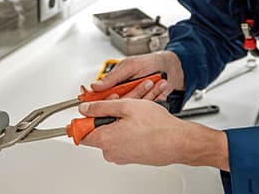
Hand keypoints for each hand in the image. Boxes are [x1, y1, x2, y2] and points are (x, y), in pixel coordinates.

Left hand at [78, 98, 227, 169]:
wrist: (177, 141)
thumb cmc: (157, 126)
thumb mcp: (126, 106)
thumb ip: (101, 107)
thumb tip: (84, 109)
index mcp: (105, 140)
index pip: (81, 132)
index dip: (84, 118)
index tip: (87, 111)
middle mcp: (110, 152)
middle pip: (99, 129)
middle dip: (108, 113)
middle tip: (122, 102)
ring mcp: (121, 156)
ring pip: (113, 132)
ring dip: (121, 119)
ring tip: (137, 108)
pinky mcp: (131, 156)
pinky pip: (124, 139)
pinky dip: (129, 128)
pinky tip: (141, 119)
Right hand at [90, 51, 184, 100]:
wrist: (172, 67)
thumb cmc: (151, 62)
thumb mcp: (131, 66)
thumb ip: (113, 77)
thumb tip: (95, 86)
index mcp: (115, 83)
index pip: (103, 96)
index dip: (104, 101)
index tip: (112, 98)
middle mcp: (124, 93)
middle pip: (119, 104)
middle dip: (131, 96)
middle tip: (142, 84)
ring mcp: (136, 100)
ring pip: (134, 107)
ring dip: (147, 95)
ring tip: (153, 81)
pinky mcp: (147, 106)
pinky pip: (148, 108)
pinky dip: (157, 99)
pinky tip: (161, 89)